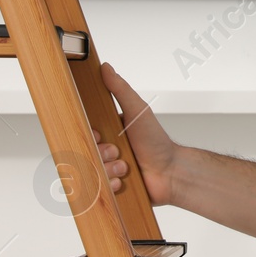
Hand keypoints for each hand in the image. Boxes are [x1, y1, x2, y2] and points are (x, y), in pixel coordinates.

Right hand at [96, 62, 179, 205]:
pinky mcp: (111, 188)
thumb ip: (120, 89)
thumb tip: (106, 67)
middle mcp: (106, 151)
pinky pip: (98, 189)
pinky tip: (124, 180)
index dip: (90, 136)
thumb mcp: (138, 111)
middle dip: (101, 154)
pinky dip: (111, 184)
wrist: (171, 172)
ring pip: (91, 172)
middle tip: (117, 151)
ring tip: (126, 166)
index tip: (101, 135)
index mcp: (108, 132)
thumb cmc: (156, 141)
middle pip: (85, 153)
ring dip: (108, 169)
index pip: (84, 133)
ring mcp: (108, 170)